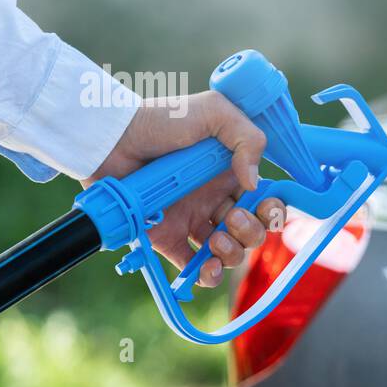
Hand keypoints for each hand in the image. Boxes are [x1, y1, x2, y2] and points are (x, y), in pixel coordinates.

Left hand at [83, 90, 284, 286]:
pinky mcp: (166, 237)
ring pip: (228, 252)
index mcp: (231, 174)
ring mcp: (191, 220)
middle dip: (252, 232)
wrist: (113, 137)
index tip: (264, 208)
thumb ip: (248, 140)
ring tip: (216, 239)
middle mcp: (214, 200)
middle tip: (232, 217)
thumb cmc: (162, 118)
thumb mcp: (216, 111)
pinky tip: (206, 267)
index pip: (265, 201)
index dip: (273, 211)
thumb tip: (253, 184)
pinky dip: (204, 275)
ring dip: (232, 253)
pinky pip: (192, 266)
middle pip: (251, 231)